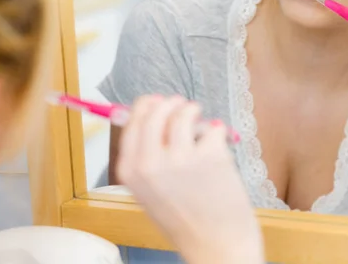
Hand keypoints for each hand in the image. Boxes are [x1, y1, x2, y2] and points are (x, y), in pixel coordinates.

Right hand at [116, 95, 263, 263]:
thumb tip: (154, 113)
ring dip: (194, 112)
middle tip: (184, 106)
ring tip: (203, 124)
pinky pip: (213, 128)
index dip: (147, 106)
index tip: (158, 101)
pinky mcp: (210, 155)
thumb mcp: (151, 191)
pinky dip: (217, 133)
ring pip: (184, 113)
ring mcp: (180, 158)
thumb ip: (148, 155)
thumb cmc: (186, 220)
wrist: (216, 245)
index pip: (133, 120)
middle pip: (155, 110)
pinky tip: (218, 149)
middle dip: (171, 103)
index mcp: (130, 171)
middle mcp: (150, 163)